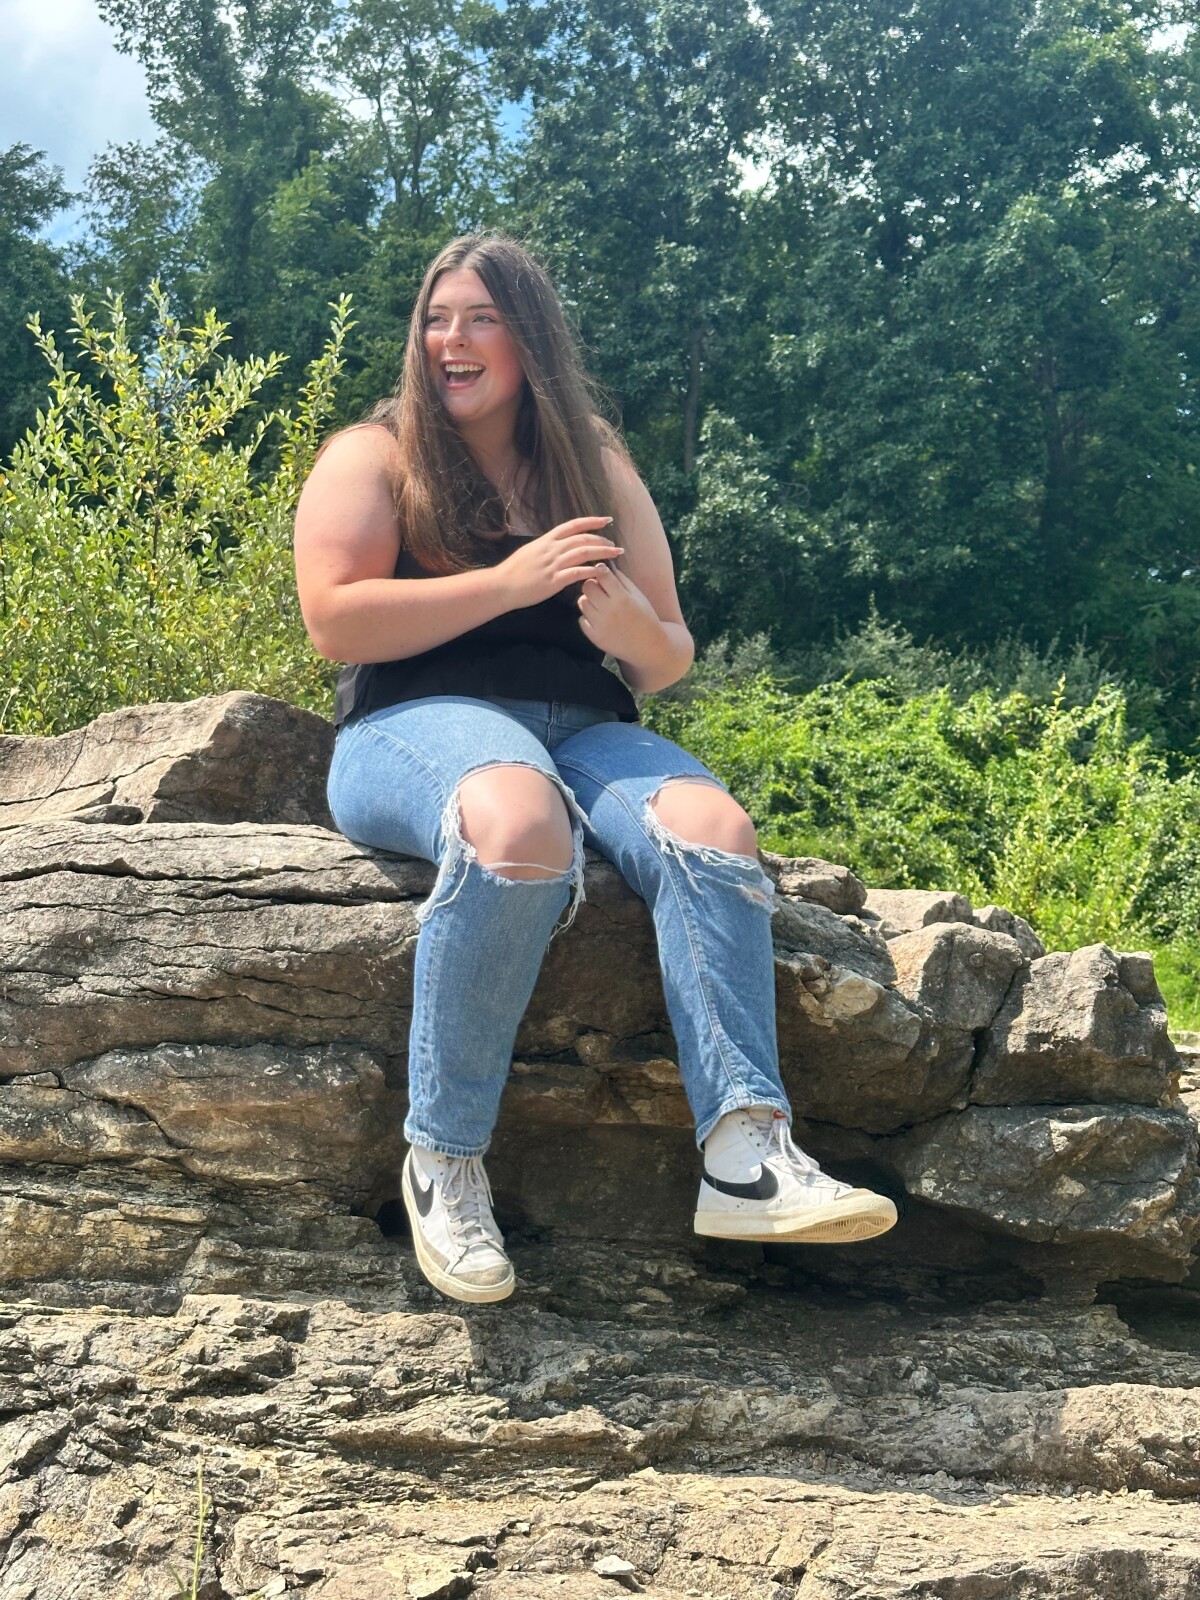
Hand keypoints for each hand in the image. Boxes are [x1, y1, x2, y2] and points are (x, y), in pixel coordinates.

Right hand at [493, 517, 623, 608]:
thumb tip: (557, 543)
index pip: (574, 525)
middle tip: (616, 545)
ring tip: (616, 555)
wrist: (501, 585)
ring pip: (584, 553)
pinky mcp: (554, 580)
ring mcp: (553, 564)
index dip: (592, 521)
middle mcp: (552, 548)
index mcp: (547, 540)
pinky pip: (577, 573)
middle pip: (583, 538)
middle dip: (602, 540)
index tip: (607, 520)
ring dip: (603, 553)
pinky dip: (591, 571)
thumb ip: (546, 547)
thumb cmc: (514, 571)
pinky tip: (602, 572)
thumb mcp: (531, 551)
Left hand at [576, 562, 664, 659]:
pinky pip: (581, 619)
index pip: (601, 574)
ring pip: (582, 602)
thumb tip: (604, 566)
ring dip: (589, 600)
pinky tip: (599, 618)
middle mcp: (609, 611)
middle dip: (592, 584)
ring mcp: (600, 625)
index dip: (601, 570)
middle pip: (587, 586)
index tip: (603, 572)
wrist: (649, 646)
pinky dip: (587, 617)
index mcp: (622, 598)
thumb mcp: (638, 595)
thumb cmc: (645, 617)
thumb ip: (621, 580)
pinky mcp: (595, 637)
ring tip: (600, 604)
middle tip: (600, 589)